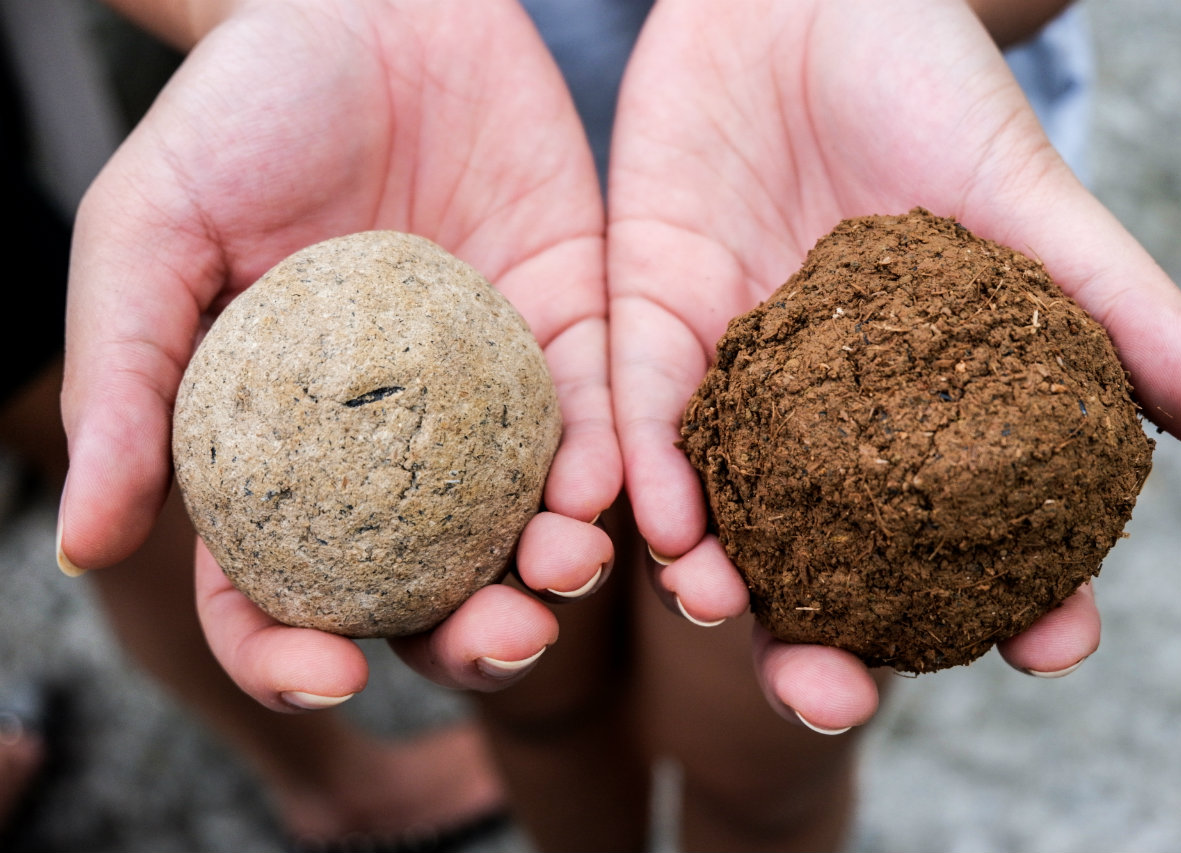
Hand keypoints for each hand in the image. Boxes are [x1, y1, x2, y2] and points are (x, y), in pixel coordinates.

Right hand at [60, 0, 619, 709]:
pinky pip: (596, 420)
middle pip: (427, 584)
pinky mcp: (570, 335)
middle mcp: (390, 446)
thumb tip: (87, 549)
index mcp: (280, 448)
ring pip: (524, 525)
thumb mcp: (152, 238)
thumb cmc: (240, 116)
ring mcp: (486, 400)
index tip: (326, 675)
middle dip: (467, 639)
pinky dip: (609, 465)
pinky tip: (611, 486)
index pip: (278, 585)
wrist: (368, 6)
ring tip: (566, 571)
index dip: (292, 652)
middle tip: (501, 643)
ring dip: (552, 570)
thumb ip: (126, 387)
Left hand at [608, 0, 1180, 730]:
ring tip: (733, 621)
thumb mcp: (1025, 198)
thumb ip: (1114, 307)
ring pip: (725, 517)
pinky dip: (653, 477)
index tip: (1045, 647)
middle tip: (837, 702)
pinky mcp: (647, 326)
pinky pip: (643, 421)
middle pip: (829, 566)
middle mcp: (826, 419)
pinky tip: (669, 530)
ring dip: (722, 588)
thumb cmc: (925, 87)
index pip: (973, 534)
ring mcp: (736, 382)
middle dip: (827, 648)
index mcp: (926, 406)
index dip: (1013, 600)